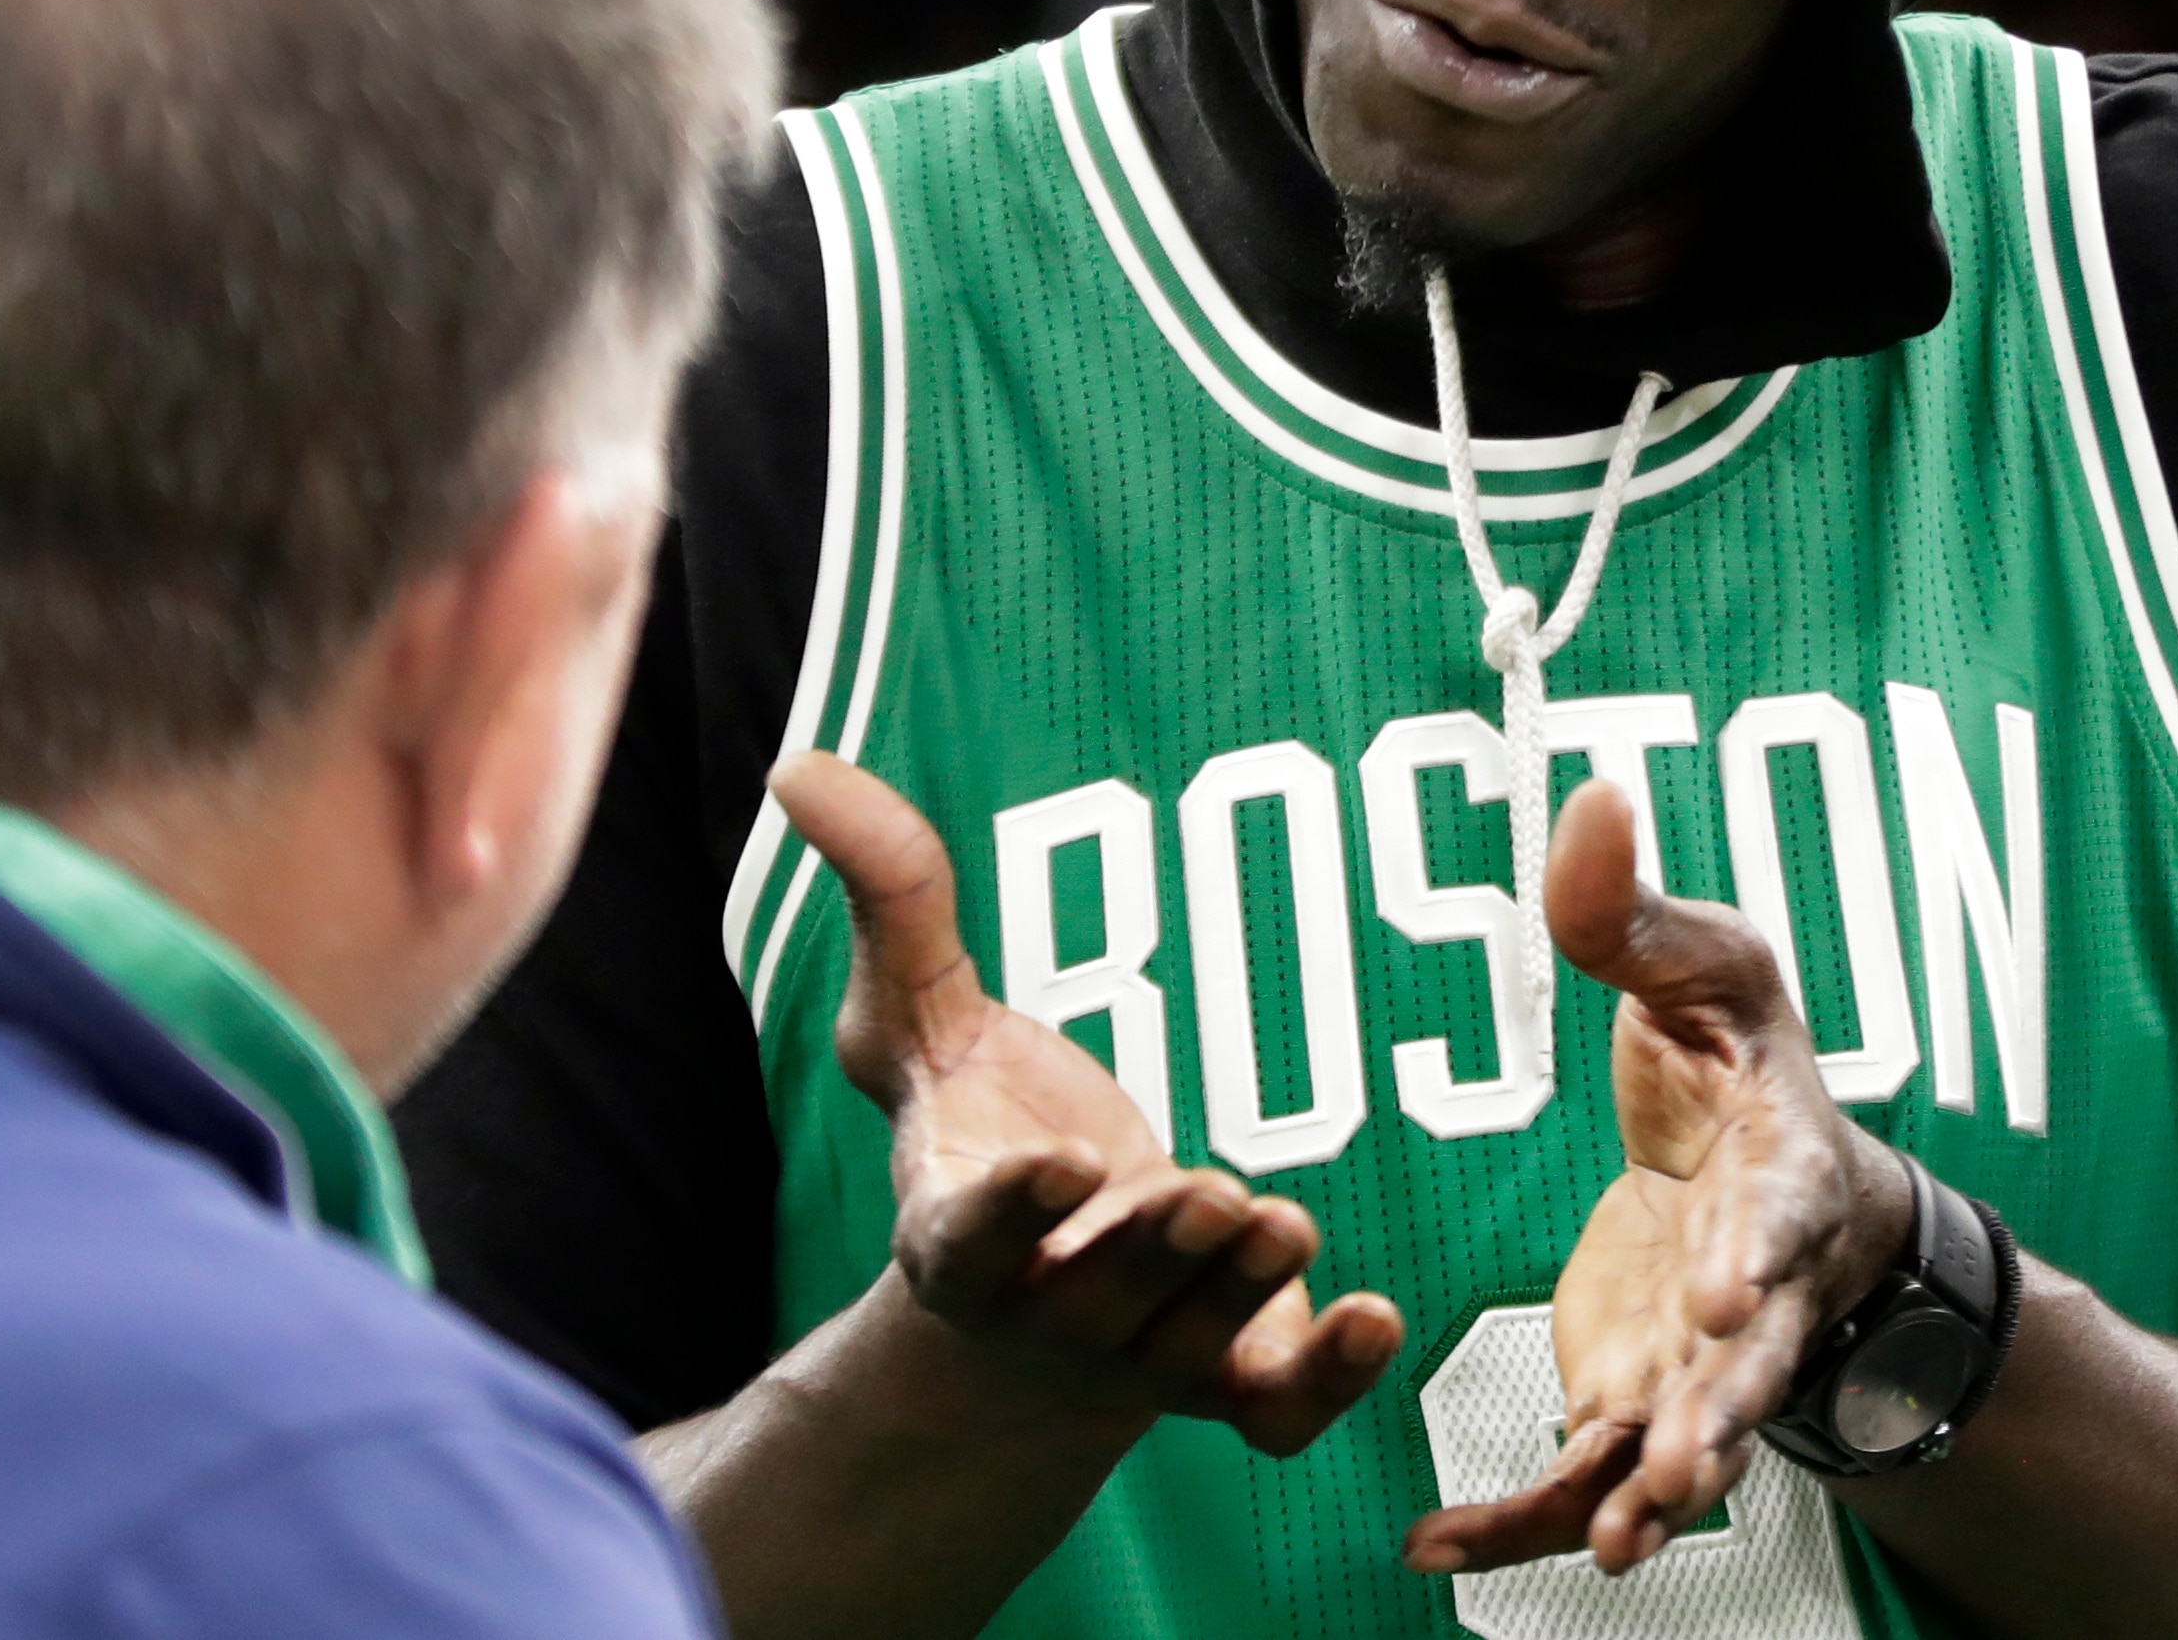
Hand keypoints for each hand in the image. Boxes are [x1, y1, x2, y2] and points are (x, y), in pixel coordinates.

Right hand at [771, 751, 1403, 1451]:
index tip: (1057, 1163)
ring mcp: (1140, 1363)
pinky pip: (1279, 1413)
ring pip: (1189, 1346)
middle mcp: (1045, 1314)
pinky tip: (1377, 1315)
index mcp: (955, 1238)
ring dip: (1240, 1289)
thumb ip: (888, 901)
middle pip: (1095, 1298)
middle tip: (1208, 1195)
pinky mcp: (1230, 1385)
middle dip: (1147, 1250)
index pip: (969, 1244)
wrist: (1038, 1293)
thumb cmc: (973, 1130)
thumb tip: (799, 765)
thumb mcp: (918, 1020)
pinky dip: (1329, 1381)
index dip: (1010, 1213)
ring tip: (1278, 1218)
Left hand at [1401, 778, 1911, 1579]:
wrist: (1771, 1182)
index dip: (1762, 1250)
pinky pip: (1577, 1477)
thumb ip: (1630, 910)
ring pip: (1681, 1444)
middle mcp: (1754, 1290)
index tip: (1731, 1283)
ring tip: (1620, 1540)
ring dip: (1651, 1493)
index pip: (1782, 1213)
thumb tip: (1587, 795)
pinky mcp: (1625, 1398)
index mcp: (1783, 1169)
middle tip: (1686, 1462)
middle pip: (1752, 1367)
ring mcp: (1694, 1362)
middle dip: (1724, 1416)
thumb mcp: (1705, 968)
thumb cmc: (1744, 1067)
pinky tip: (1436, 1549)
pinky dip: (1520, 1525)